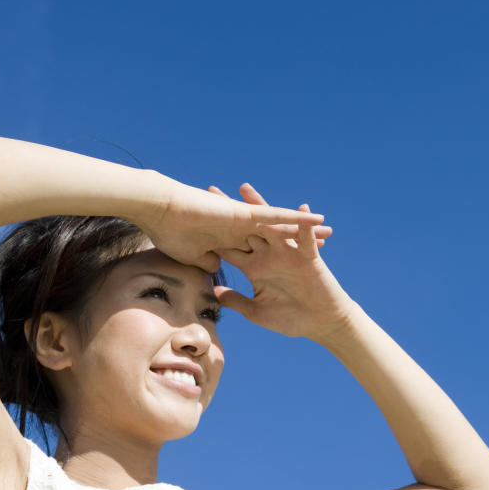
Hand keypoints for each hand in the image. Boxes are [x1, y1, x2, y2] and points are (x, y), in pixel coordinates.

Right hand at [134, 174, 329, 272]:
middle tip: (319, 258)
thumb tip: (217, 281)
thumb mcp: (193, 259)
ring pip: (282, 228)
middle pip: (277, 242)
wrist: (160, 208)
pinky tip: (315, 218)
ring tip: (329, 232)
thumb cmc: (168, 234)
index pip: (257, 259)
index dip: (273, 268)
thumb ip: (209, 268)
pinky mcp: (246, 214)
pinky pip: (277, 216)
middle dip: (296, 249)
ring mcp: (246, 222)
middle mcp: (242, 233)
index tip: (290, 280)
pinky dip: (295, 217)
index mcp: (230, 246)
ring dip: (304, 230)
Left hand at [207, 183, 355, 340]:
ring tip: (245, 189)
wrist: (320, 322)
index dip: (211, 233)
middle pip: (246, 227)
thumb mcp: (257, 311)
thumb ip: (236, 301)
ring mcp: (288, 254)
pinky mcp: (309, 258)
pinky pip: (305, 239)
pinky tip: (298, 208)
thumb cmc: (290, 319)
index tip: (191, 220)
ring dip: (260, 207)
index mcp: (254, 267)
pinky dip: (303, 225)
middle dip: (230, 210)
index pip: (229, 246)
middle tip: (210, 191)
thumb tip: (212, 292)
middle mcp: (269, 255)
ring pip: (271, 225)